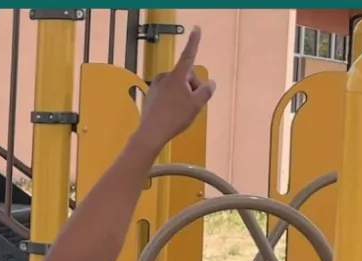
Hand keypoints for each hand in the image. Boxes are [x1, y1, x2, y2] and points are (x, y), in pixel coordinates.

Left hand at [136, 26, 215, 148]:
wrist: (151, 132)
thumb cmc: (175, 117)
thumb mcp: (196, 105)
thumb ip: (206, 92)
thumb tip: (210, 83)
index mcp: (177, 76)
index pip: (189, 55)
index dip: (194, 42)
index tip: (196, 29)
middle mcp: (165, 76)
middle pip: (186, 76)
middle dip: (192, 86)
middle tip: (193, 105)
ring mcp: (156, 85)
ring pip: (177, 85)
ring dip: (183, 94)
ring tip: (182, 111)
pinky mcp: (151, 95)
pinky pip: (168, 93)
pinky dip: (173, 100)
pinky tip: (172, 113)